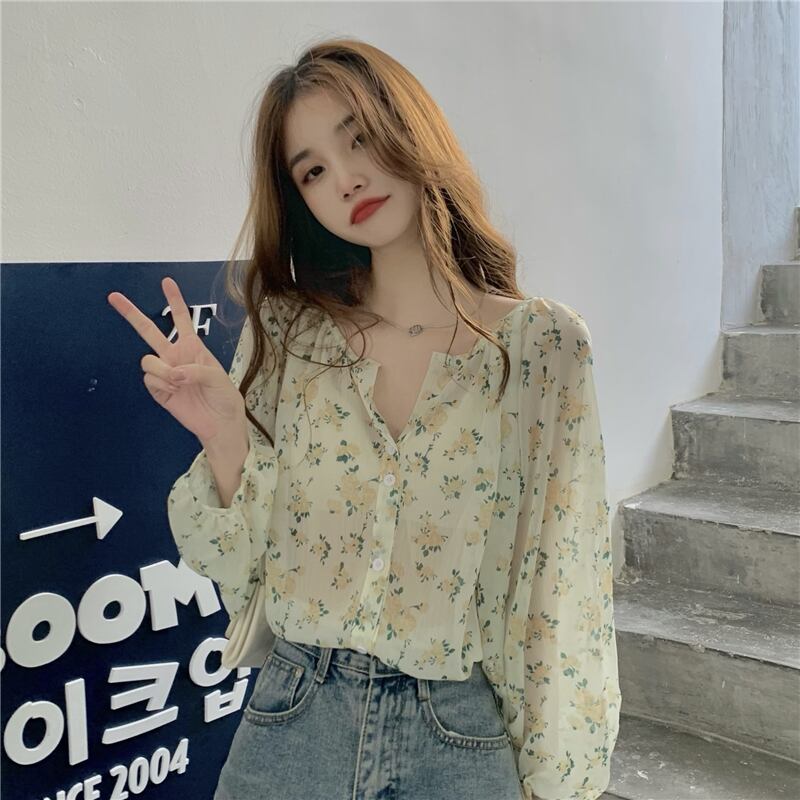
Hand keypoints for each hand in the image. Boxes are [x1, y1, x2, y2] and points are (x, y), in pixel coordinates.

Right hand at [107, 276, 246, 443]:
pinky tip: (175, 391)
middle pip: (148, 331)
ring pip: (147, 360)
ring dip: (162, 371)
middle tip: (113, 297)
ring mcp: (164, 372)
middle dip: (131, 313)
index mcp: (193, 347)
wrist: (219, 422)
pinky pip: (149, 379)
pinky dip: (162, 384)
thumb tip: (174, 373)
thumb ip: (196, 370)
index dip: (174, 300)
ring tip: (179, 382)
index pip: (181, 319)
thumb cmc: (223, 396)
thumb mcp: (218, 377)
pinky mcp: (158, 390)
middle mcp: (175, 356)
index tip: (166, 281)